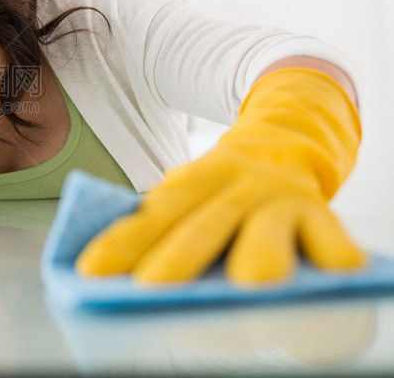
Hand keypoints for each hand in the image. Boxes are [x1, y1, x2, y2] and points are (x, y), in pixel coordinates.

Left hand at [75, 68, 365, 284]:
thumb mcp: (194, 189)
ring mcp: (278, 200)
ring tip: (251, 284)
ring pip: (267, 228)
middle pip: (204, 224)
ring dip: (259, 253)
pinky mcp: (319, 213)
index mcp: (193, 181)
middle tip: (152, 288)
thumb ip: (166, 219)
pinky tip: (334, 271)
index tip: (90, 273)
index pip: (153, 213)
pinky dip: (333, 254)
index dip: (123, 242)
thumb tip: (110, 269)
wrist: (288, 136)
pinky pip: (330, 235)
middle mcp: (234, 187)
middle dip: (177, 256)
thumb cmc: (226, 187)